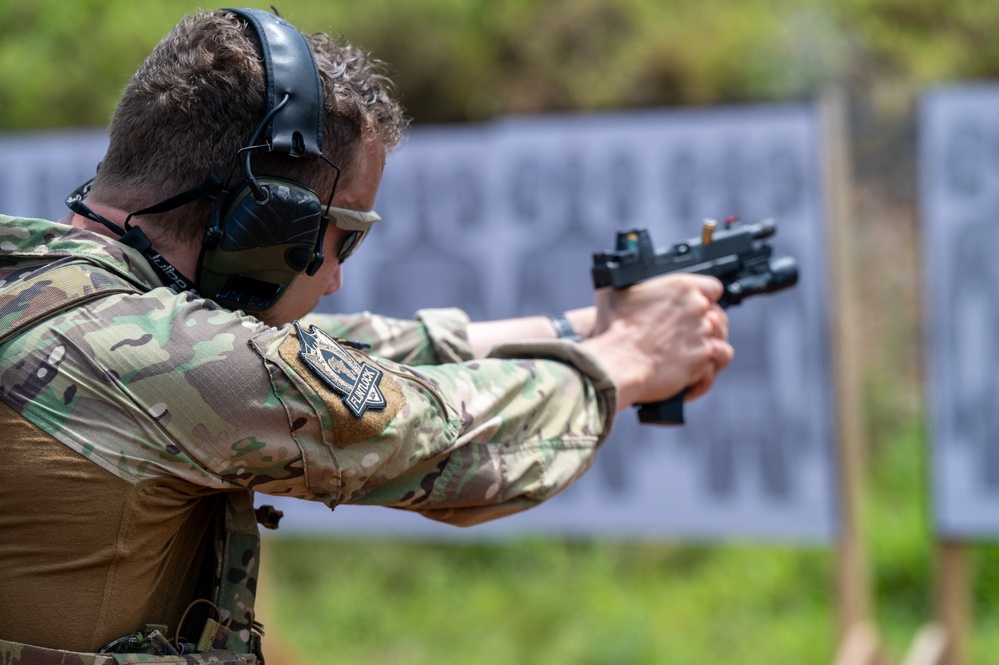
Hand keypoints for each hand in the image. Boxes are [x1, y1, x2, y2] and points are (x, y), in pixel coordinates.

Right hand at [582, 273, 733, 409]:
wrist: (616, 361)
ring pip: (719, 342)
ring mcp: (702, 335)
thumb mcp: (616, 292)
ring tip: (689, 356)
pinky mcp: (701, 361)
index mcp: (681, 286)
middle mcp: (697, 308)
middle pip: (719, 316)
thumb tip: (630, 283)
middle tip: (688, 334)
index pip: (713, 287)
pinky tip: (686, 375)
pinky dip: (700, 374)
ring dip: (706, 348)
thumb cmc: (613, 328)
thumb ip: (634, 285)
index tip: (697, 306)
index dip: (706, 297)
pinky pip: (711, 368)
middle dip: (706, 325)